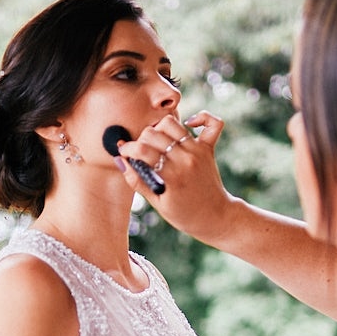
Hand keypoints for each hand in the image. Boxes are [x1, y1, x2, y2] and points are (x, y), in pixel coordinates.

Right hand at [117, 111, 233, 242]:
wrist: (216, 217)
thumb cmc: (184, 214)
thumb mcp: (157, 203)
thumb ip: (138, 182)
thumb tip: (121, 162)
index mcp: (172, 176)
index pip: (142, 150)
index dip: (128, 149)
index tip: (123, 152)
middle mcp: (185, 159)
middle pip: (153, 134)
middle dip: (140, 139)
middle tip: (140, 151)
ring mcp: (198, 151)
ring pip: (172, 123)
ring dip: (160, 128)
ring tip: (157, 140)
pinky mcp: (208, 148)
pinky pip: (212, 123)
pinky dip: (201, 118)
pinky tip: (189, 124)